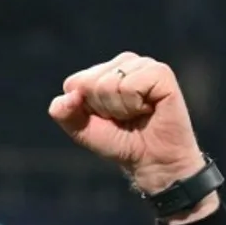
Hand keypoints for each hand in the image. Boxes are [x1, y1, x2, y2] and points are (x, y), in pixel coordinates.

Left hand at [49, 52, 209, 200]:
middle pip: (90, 84)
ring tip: (137, 114)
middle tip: (123, 119)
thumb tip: (69, 95)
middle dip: (102, 109)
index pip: (74, 84)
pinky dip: (134, 105)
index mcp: (104, 71)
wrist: (152, 161)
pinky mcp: (161, 73)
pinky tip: (149, 109)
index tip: (106, 119)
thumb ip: (64, 112)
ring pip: (110, 84)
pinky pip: (131, 86)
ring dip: (119, 109)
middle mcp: (124, 63)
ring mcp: (144, 65)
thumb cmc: (119, 142)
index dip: (85, 109)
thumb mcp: (82, 129)